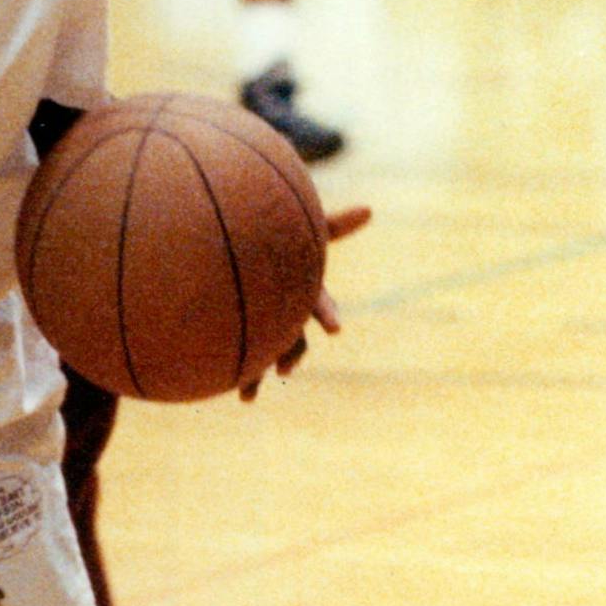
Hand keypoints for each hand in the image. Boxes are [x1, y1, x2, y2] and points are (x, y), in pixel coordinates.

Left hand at [240, 205, 370, 400]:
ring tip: (246, 397)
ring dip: (258, 374)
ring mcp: (267, 320)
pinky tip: (234, 387)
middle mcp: (288, 308)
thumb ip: (335, 223)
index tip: (335, 328)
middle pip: (294, 335)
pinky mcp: (245, 328)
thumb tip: (371, 208)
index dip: (326, 314)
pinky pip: (243, 353)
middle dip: (291, 352)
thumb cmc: (280, 233)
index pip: (319, 304)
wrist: (244, 246)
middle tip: (286, 368)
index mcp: (303, 288)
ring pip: (266, 351)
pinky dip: (239, 373)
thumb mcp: (308, 229)